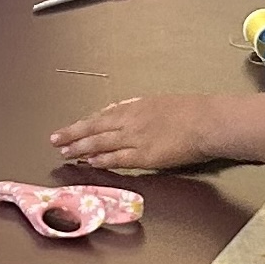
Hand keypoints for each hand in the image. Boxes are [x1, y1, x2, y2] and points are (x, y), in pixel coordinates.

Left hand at [51, 95, 214, 172]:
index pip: (103, 115)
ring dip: (81, 148)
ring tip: (65, 152)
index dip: (85, 123)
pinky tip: (90, 162)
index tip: (72, 127)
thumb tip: (122, 108)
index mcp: (135, 106)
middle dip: (73, 133)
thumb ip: (139, 107)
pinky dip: (102, 160)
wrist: (208, 121)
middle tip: (56, 140)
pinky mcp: (144, 156)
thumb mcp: (160, 101)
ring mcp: (136, 138)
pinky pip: (118, 158)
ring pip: (101, 143)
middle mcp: (131, 120)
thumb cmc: (192, 110)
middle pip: (94, 127)